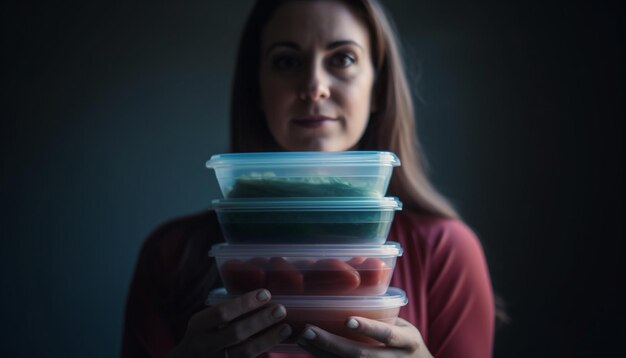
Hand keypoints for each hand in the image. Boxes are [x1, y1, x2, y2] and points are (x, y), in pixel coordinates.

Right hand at [166, 289, 290, 357]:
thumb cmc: (204, 335)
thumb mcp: (205, 321)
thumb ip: (226, 311)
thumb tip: (261, 296)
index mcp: (199, 326)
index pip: (222, 313)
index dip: (245, 303)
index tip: (265, 294)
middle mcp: (205, 345)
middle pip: (236, 333)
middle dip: (261, 321)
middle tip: (280, 310)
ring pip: (245, 352)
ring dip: (268, 339)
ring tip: (286, 328)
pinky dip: (263, 350)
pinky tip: (276, 342)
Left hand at [296, 317, 432, 357]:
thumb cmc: (407, 345)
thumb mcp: (405, 329)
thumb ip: (384, 317)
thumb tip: (353, 287)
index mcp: (407, 342)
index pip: (387, 335)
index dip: (368, 328)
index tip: (347, 320)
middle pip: (360, 355)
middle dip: (331, 343)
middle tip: (308, 329)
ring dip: (321, 352)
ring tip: (302, 336)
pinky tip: (309, 347)